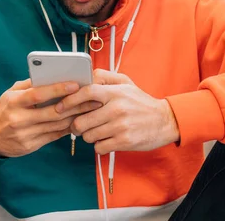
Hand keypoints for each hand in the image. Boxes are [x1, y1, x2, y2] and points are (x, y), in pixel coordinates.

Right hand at [0, 79, 102, 157]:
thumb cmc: (4, 110)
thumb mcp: (10, 94)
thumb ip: (29, 85)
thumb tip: (51, 75)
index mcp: (14, 102)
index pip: (38, 94)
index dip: (58, 89)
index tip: (75, 84)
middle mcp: (19, 119)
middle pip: (53, 112)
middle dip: (76, 105)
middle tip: (94, 98)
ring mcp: (26, 134)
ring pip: (57, 125)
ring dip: (76, 116)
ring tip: (91, 109)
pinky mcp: (31, 146)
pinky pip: (55, 136)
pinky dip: (68, 128)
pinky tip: (80, 120)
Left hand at [55, 69, 179, 154]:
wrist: (164, 121)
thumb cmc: (141, 102)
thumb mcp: (126, 83)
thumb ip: (105, 77)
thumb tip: (85, 77)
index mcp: (115, 92)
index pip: (86, 92)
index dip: (69, 100)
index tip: (59, 107)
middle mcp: (117, 109)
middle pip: (81, 120)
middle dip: (76, 125)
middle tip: (79, 125)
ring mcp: (120, 126)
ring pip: (88, 136)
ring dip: (88, 136)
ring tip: (96, 131)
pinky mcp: (124, 142)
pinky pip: (99, 147)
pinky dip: (99, 145)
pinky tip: (106, 139)